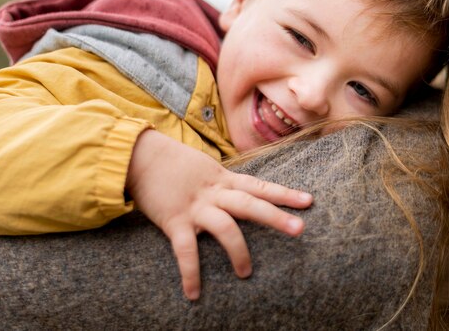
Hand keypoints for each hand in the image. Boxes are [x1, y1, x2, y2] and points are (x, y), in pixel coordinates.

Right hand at [126, 129, 312, 300]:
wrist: (140, 155)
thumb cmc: (173, 162)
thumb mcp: (204, 166)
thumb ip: (222, 180)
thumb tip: (240, 189)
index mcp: (223, 178)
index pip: (260, 185)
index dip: (284, 193)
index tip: (309, 201)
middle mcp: (214, 192)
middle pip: (251, 204)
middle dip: (276, 217)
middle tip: (300, 229)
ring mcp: (196, 206)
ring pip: (226, 228)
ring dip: (239, 251)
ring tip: (246, 273)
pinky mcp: (174, 220)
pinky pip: (185, 250)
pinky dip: (191, 272)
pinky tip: (194, 293)